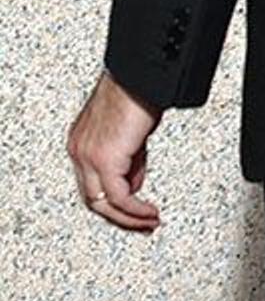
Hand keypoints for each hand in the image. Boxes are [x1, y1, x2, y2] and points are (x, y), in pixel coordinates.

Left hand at [67, 70, 162, 232]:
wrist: (141, 75)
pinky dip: (135, 209)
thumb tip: (134, 185)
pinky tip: (149, 212)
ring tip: (149, 222)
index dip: (113, 203)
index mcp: (81, 143)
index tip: (134, 211)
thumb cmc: (138, 91)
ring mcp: (88, 156)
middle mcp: (79, 151)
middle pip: (93, 200)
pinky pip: (119, 196)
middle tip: (142, 225)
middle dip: (120, 217)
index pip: (92, 185)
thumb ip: (129, 161)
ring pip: (102, 204)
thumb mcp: (132, 133)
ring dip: (129, 218)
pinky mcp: (104, 159)